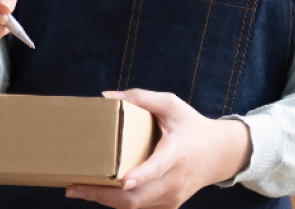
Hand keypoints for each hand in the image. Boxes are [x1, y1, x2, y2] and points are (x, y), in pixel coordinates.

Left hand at [65, 89, 252, 207]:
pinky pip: (140, 208)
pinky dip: (118, 202)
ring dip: (105, 200)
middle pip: (137, 197)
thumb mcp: (172, 105)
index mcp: (178, 152)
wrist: (219, 154)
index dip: (141, 175)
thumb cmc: (192, 126)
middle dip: (103, 195)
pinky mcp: (169, 205)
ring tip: (79, 189)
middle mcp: (176, 179)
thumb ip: (142, 98)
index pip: (159, 167)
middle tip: (75, 188)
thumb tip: (107, 97)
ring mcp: (172, 196)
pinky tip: (100, 192)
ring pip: (135, 206)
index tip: (123, 179)